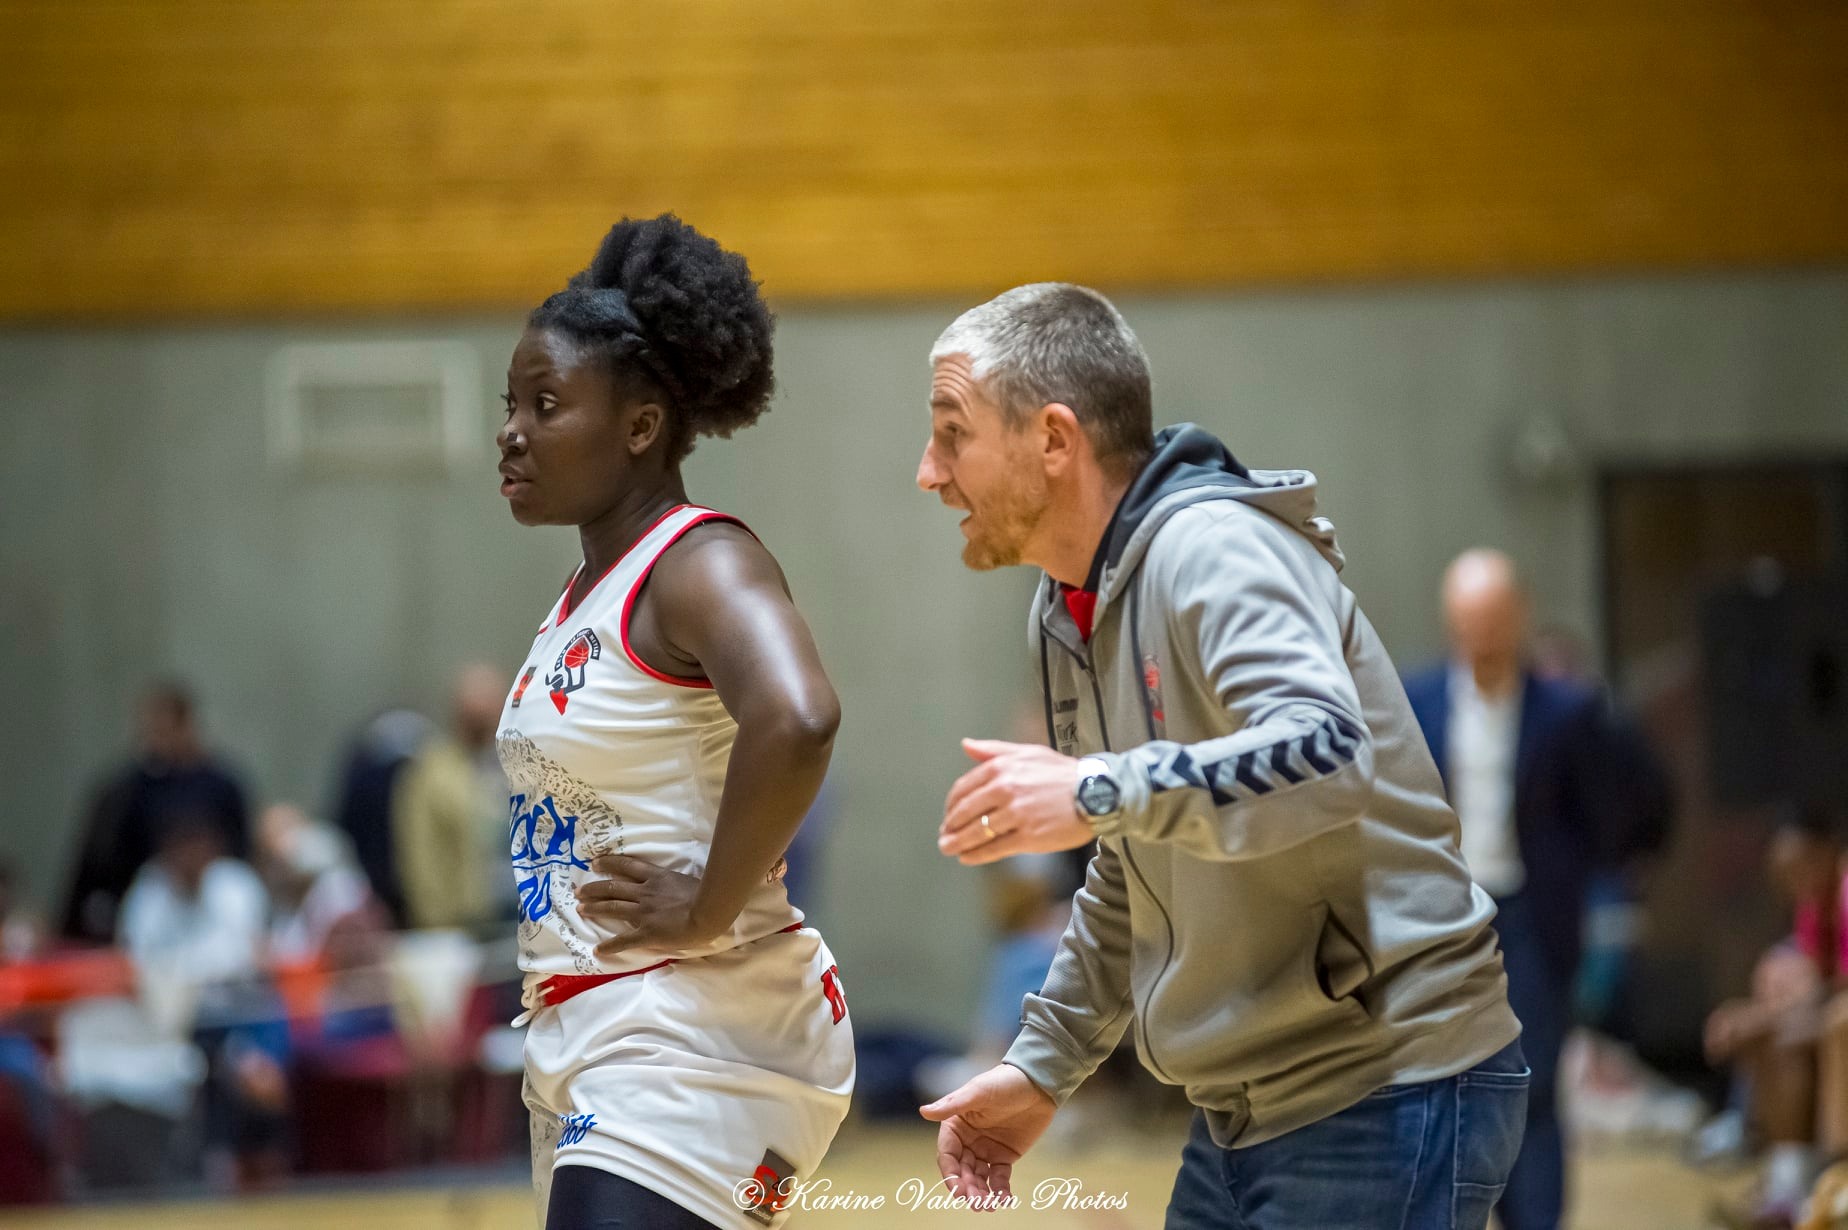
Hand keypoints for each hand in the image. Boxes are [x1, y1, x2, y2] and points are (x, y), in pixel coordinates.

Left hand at [577, 855, 725, 957]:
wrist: (708, 911)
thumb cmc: (705, 895)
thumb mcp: (685, 880)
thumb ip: (671, 883)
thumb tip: (668, 885)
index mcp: (657, 877)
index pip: (628, 866)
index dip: (609, 863)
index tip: (595, 863)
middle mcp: (645, 892)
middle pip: (613, 887)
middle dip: (593, 888)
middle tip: (578, 891)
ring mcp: (643, 911)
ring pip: (612, 907)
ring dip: (594, 908)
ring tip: (580, 909)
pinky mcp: (646, 931)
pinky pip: (624, 940)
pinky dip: (610, 945)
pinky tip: (598, 950)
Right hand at [919, 1064, 1056, 1207]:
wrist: (1038, 1084)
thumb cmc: (1003, 1082)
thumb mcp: (978, 1092)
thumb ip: (952, 1104)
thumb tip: (923, 1112)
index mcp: (955, 1125)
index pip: (948, 1155)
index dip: (950, 1174)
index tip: (958, 1190)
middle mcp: (967, 1140)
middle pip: (962, 1171)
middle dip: (967, 1188)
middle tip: (977, 1204)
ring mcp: (985, 1150)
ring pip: (978, 1178)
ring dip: (980, 1193)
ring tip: (988, 1206)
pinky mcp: (1004, 1156)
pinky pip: (998, 1178)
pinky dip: (1000, 1191)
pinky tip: (1005, 1200)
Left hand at [939, 739, 1096, 865]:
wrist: (1096, 793)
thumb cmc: (1062, 773)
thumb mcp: (1028, 752)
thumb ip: (994, 750)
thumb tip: (966, 745)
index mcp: (1002, 767)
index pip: (964, 788)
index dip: (952, 804)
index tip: (949, 813)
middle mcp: (1005, 789)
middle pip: (966, 812)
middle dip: (951, 825)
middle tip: (944, 834)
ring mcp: (1016, 814)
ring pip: (977, 832)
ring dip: (957, 842)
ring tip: (948, 848)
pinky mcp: (1028, 837)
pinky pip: (994, 848)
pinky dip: (976, 855)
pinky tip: (966, 858)